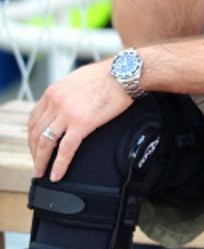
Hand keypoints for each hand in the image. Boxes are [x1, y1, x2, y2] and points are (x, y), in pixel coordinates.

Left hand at [28, 60, 133, 180]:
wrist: (126, 73)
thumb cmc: (109, 74)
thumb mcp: (78, 79)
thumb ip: (67, 93)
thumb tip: (67, 103)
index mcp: (53, 92)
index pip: (34, 119)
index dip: (32, 136)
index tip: (35, 146)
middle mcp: (56, 102)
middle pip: (36, 132)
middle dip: (34, 151)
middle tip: (37, 163)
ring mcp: (67, 113)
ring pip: (46, 143)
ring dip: (42, 161)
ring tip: (42, 172)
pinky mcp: (82, 123)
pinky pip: (66, 149)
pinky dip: (59, 165)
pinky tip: (57, 175)